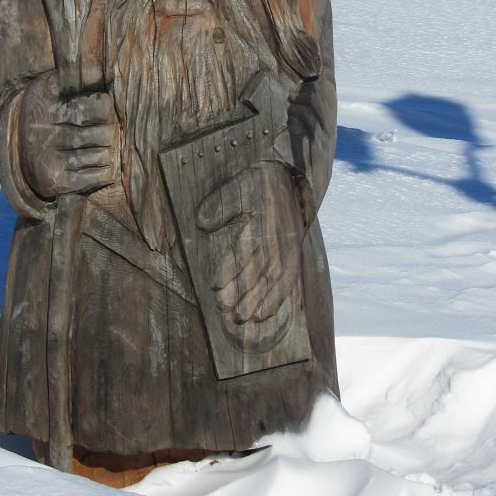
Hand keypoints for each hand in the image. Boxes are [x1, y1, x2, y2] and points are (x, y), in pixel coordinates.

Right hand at [18, 72, 118, 198]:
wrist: (18, 144)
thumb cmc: (47, 108)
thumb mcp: (54, 84)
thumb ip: (73, 74)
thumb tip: (93, 64)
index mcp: (51, 108)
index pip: (100, 107)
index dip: (105, 108)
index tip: (99, 108)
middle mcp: (48, 135)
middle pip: (105, 133)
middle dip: (108, 131)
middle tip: (101, 130)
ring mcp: (52, 161)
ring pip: (104, 156)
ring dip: (107, 152)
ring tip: (97, 147)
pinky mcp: (57, 183)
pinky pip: (98, 177)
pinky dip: (105, 171)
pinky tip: (98, 164)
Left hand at [195, 161, 302, 324]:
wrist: (286, 178)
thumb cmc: (255, 184)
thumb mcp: (236, 187)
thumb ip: (219, 204)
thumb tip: (202, 223)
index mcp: (264, 219)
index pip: (247, 248)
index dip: (231, 267)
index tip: (214, 283)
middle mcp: (279, 236)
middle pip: (260, 269)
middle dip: (242, 290)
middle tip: (223, 307)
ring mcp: (289, 247)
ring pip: (274, 279)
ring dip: (258, 301)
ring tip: (240, 317)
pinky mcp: (294, 255)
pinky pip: (288, 281)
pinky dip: (276, 300)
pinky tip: (262, 315)